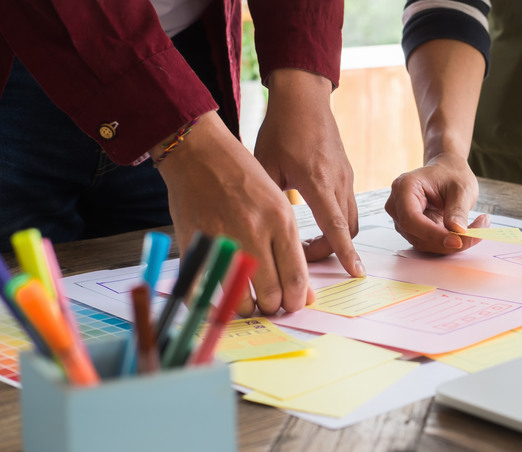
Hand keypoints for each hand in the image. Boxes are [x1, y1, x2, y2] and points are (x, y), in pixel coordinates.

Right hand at [155, 112, 314, 315]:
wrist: (199, 152)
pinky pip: (204, 290)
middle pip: (271, 293)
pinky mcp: (195, 243)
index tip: (294, 304)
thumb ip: (290, 248)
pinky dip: (212, 302)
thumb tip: (302, 291)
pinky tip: (219, 301)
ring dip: (246, 308)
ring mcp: (223, 239)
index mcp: (280, 220)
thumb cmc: (242, 177)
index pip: (295, 277)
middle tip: (271, 305)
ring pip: (240, 298)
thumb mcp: (277, 204)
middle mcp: (254, 231)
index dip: (297, 299)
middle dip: (274, 307)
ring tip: (248, 303)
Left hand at [253, 69, 363, 276]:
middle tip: (302, 256)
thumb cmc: (281, 128)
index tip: (355, 272)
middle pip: (347, 230)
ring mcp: (347, 177)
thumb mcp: (265, 164)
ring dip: (335, 236)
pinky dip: (337, 220)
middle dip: (330, 250)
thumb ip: (267, 199)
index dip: (346, 252)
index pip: (337, 226)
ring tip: (307, 241)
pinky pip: (348, 204)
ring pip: (351, 219)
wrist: (304, 97)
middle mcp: (338, 181)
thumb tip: (259, 232)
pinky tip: (315, 218)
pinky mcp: (347, 173)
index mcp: (317, 181)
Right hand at [386, 152, 487, 252]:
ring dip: (450, 243)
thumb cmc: (451, 174)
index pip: (411, 219)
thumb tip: (458, 231)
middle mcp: (397, 206)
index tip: (458, 240)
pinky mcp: (412, 230)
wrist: (446, 171)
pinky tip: (465, 231)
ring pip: (424, 243)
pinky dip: (448, 242)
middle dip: (447, 241)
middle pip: (417, 235)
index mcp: (404, 188)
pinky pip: (429, 243)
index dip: (433, 234)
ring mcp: (402, 219)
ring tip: (477, 227)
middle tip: (478, 234)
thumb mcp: (461, 188)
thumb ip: (458, 209)